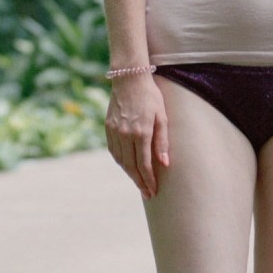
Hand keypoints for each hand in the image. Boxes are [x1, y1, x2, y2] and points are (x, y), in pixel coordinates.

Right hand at [105, 72, 169, 198]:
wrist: (129, 79)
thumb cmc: (151, 96)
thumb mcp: (162, 116)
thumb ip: (162, 141)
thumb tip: (164, 163)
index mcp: (141, 133)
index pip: (144, 164)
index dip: (149, 179)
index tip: (153, 190)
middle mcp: (125, 135)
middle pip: (131, 166)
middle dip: (140, 182)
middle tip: (147, 193)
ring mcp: (115, 132)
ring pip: (121, 161)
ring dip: (130, 174)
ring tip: (139, 182)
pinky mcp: (108, 128)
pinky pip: (114, 151)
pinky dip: (120, 162)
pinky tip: (127, 166)